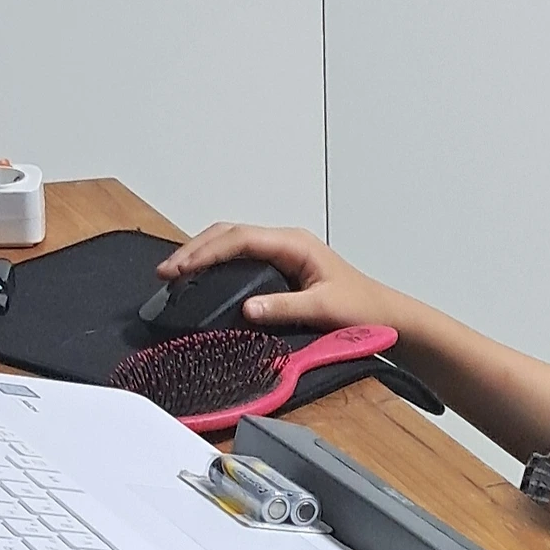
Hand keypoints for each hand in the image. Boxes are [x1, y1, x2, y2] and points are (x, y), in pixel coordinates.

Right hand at [157, 223, 401, 333]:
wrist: (385, 316)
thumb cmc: (361, 309)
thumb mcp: (324, 309)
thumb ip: (285, 308)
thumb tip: (246, 308)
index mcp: (294, 243)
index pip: (240, 238)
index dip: (206, 252)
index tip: (179, 269)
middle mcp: (285, 242)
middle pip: (230, 234)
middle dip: (195, 249)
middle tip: (164, 272)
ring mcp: (282, 253)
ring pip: (232, 243)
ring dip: (202, 254)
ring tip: (173, 273)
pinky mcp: (280, 267)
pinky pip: (240, 257)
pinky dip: (215, 263)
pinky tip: (199, 278)